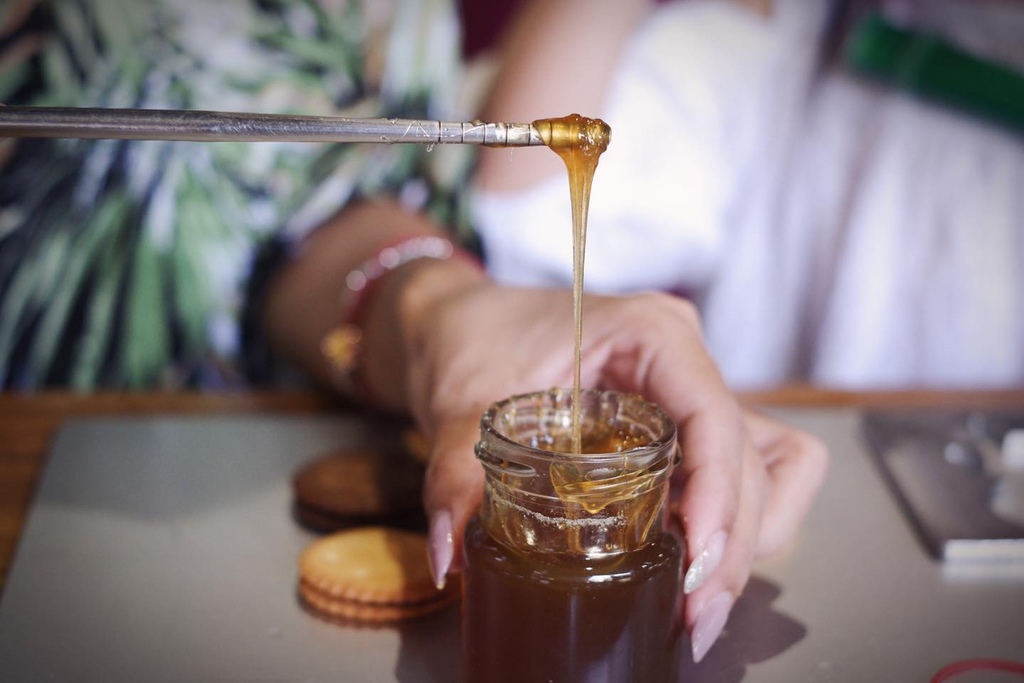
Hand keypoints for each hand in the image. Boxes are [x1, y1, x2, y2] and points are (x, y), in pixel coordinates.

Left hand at [393, 274, 827, 662]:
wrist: (461, 321)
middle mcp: (684, 361)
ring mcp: (688, 394)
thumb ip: (456, 474)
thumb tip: (449, 556)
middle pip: (748, 456)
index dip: (718, 491)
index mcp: (649, 334)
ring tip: (697, 599)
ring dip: (744, 538)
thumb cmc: (472, 337)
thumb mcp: (460, 404)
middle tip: (693, 613)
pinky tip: (693, 558)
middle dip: (730, 541)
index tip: (694, 558)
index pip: (713, 413)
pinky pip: (746, 470)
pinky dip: (736, 519)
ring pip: (764, 469)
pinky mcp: (680, 426)